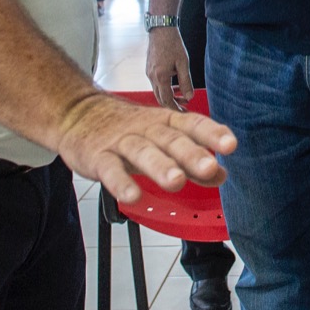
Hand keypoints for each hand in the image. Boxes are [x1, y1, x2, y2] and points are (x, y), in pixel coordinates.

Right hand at [57, 91, 234, 204]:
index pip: (192, 125)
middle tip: (210, 167)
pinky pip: (110, 169)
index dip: (212, 133)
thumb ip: (191, 160)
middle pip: (170, 140)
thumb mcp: (161, 139)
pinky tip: (132, 196)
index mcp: (165, 123)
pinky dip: (120, 182)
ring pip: (143, 152)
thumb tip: (222, 174)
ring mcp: (121, 141)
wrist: (78, 113)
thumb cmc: (128, 130)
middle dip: (191, 153)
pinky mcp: (98, 156)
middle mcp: (146, 129)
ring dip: (160, 166)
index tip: (231, 145)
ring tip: (177, 182)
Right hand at [146, 26, 193, 109]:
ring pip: (157, 92)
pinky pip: (155, 84)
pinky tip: (174, 84)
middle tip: (185, 107)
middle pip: (160, 99)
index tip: (185, 112)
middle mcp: (152, 77)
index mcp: (161, 77)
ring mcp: (148, 74)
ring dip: (169, 96)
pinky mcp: (148, 70)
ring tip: (182, 95)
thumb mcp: (183, 63)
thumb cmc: (173, 44)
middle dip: (172, 105)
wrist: (161, 30)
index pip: (167, 100)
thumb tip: (189, 97)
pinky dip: (165, 88)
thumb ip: (186, 81)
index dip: (176, 108)